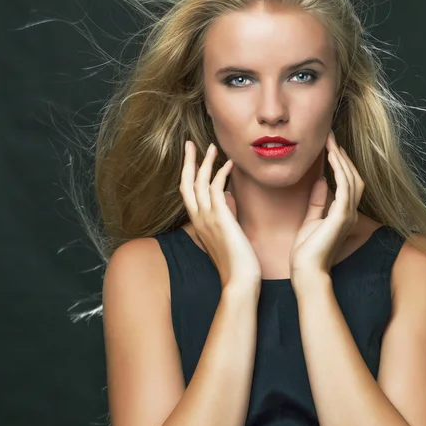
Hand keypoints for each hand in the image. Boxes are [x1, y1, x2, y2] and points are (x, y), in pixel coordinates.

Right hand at [179, 141, 262, 290]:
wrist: (239, 282)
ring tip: (214, 147)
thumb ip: (224, 217)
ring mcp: (207, 218)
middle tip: (190, 144)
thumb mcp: (226, 235)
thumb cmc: (236, 263)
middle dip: (188, 162)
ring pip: (200, 183)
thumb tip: (229, 201)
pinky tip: (230, 165)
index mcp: (198, 223)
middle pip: (186, 183)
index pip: (188, 193)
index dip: (189, 174)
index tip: (193, 159)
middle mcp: (199, 219)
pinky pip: (217, 189)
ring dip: (207, 162)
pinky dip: (222, 174)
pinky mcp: (220, 218)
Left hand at [289, 131, 364, 282]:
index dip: (341, 163)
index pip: (348, 182)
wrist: (306, 272)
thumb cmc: (306, 251)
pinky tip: (332, 157)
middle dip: (343, 156)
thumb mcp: (311, 220)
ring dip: (341, 158)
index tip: (330, 146)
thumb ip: (318, 201)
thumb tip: (322, 181)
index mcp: (343, 214)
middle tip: (331, 137)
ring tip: (331, 141)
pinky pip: (345, 187)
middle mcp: (349, 213)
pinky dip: (340, 170)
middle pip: (354, 177)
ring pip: (352, 179)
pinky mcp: (341, 217)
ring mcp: (347, 215)